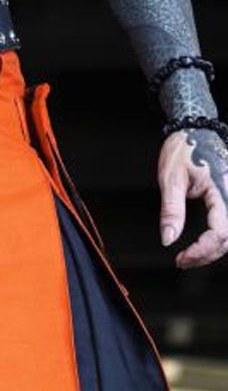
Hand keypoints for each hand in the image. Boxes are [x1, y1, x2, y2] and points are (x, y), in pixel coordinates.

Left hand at [158, 128, 227, 268]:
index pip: (220, 231)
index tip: (181, 258)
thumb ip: (171, 212)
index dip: (202, 250)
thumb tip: (168, 239)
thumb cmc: (182, 149)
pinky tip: (201, 244)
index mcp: (222, 188)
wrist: (194, 129)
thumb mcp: (170, 180)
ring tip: (189, 256)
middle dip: (207, 254)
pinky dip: (218, 239)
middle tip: (182, 261)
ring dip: (213, 249)